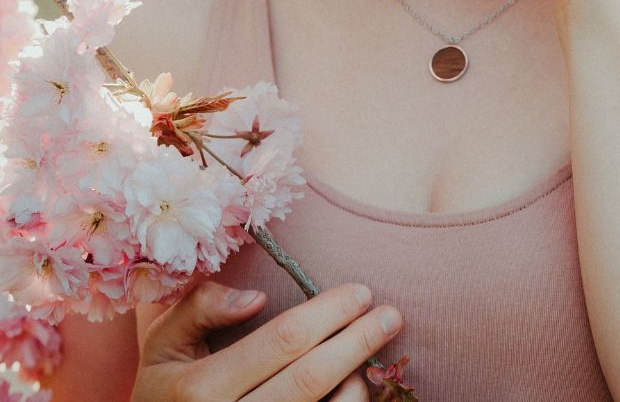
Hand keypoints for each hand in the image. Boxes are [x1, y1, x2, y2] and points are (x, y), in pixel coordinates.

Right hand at [131, 279, 402, 400]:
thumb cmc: (163, 394)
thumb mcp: (163, 347)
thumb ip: (200, 309)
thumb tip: (256, 297)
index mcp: (200, 389)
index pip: (283, 340)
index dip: (329, 312)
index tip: (362, 291)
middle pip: (311, 378)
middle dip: (359, 341)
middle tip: (392, 314)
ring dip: (357, 381)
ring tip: (368, 355)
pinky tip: (352, 388)